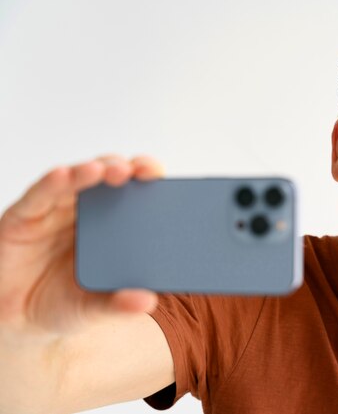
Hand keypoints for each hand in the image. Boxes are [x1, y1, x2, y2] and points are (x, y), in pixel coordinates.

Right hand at [0, 156, 162, 341]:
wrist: (18, 320)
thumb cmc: (64, 303)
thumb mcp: (95, 309)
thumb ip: (119, 306)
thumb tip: (148, 302)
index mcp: (115, 227)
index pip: (138, 194)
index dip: (151, 181)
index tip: (166, 180)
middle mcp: (89, 211)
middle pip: (111, 177)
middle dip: (127, 169)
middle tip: (142, 171)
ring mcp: (57, 209)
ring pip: (77, 179)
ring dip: (91, 171)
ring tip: (104, 170)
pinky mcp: (25, 215)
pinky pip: (40, 195)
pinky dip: (52, 183)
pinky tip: (63, 176)